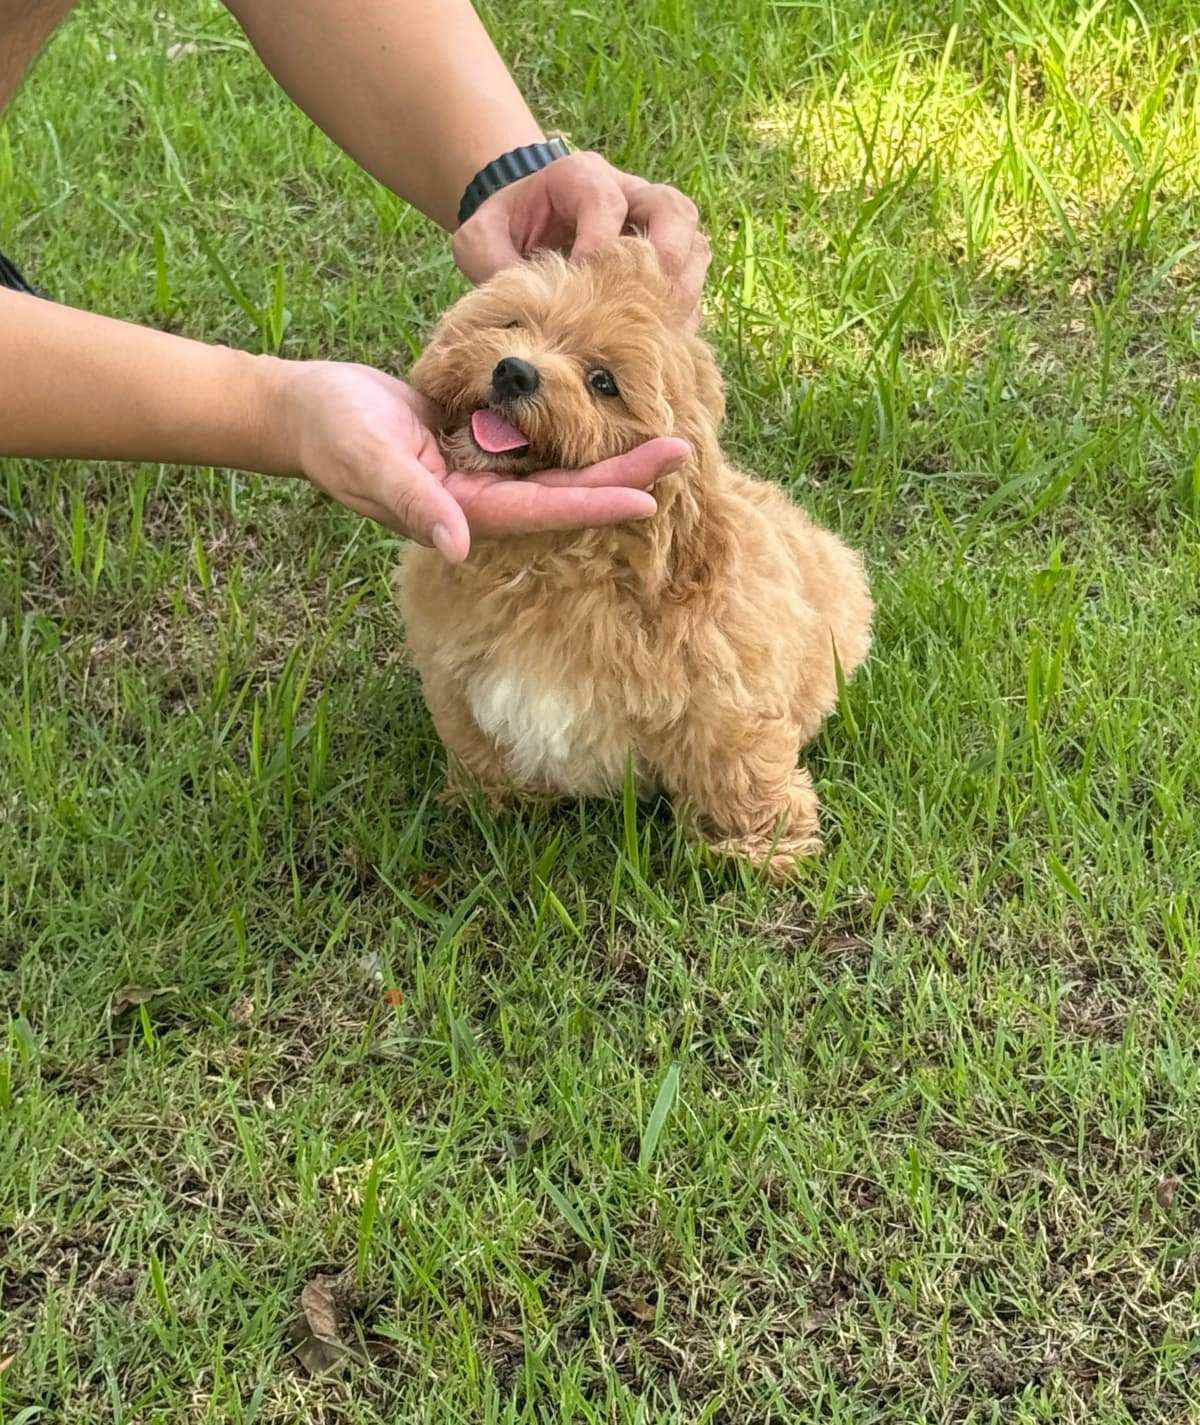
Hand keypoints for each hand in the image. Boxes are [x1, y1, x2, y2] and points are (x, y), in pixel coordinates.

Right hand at [263, 359, 687, 560]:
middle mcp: (483, 499)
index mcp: (464, 513)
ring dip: (608, 449)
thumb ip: (413, 502)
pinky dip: (572, 427)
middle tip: (683, 450)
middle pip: (566, 490)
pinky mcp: (480, 441)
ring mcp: (484, 470)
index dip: (595, 504)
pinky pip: (536, 439)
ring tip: (663, 431)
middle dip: (623, 474)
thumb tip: (455, 544)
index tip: (648, 498)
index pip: (542, 513)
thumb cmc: (331, 435)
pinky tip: (608, 410)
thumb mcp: (368, 462)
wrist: (307, 408)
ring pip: (559, 464)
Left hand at [453, 150, 710, 324]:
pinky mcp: (665, 261)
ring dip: (686, 288)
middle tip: (651, 300)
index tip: (581, 284)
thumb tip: (527, 312)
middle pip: (673, 210)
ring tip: (666, 330)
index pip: (605, 202)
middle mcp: (629, 194)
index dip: (598, 246)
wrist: (521, 222)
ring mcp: (654, 227)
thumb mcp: (478, 238)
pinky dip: (684, 312)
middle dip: (668, 255)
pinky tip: (665, 343)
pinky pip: (692, 280)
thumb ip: (491, 264)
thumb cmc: (502, 228)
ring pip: (695, 244)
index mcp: (580, 177)